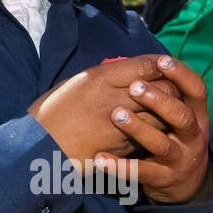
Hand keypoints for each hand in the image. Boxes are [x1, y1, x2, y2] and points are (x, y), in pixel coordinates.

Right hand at [30, 56, 176, 164]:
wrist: (40, 147)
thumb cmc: (52, 113)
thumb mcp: (74, 84)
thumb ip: (102, 77)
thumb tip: (128, 72)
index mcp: (100, 78)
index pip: (147, 65)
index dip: (162, 66)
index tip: (164, 68)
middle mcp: (114, 98)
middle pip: (163, 89)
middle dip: (172, 90)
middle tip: (172, 92)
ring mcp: (121, 125)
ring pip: (162, 116)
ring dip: (167, 114)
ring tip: (166, 114)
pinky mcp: (123, 147)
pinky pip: (149, 136)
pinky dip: (155, 133)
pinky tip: (153, 131)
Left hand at [97, 55, 212, 203]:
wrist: (184, 182)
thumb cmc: (173, 135)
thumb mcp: (177, 115)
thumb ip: (165, 93)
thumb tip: (144, 63)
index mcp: (198, 115)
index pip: (197, 91)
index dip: (182, 75)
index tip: (162, 60)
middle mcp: (193, 136)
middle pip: (182, 116)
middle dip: (159, 100)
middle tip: (134, 88)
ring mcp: (180, 158)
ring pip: (161, 143)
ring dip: (138, 128)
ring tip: (116, 116)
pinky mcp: (163, 178)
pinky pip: (141, 172)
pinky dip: (120, 167)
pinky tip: (100, 159)